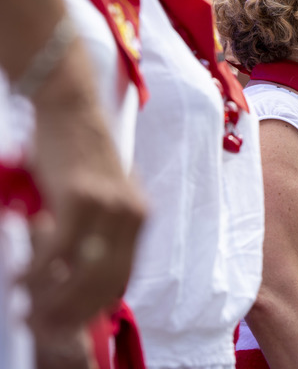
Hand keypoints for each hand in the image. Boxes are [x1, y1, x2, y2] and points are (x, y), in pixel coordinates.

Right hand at [19, 44, 146, 335]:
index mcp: (140, 217)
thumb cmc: (78, 154)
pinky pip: (59, 250)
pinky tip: (20, 278)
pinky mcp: (82, 198)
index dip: (94, 306)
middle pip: (105, 282)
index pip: (122, 277)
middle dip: (72, 311)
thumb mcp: (99, 196)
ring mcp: (110, 207)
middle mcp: (133, 214)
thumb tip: (74, 275)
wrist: (71, 110)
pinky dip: (37, 270)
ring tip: (27, 307)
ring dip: (51, 297)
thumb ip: (97, 232)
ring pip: (81, 272)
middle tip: (42, 324)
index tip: (71, 323)